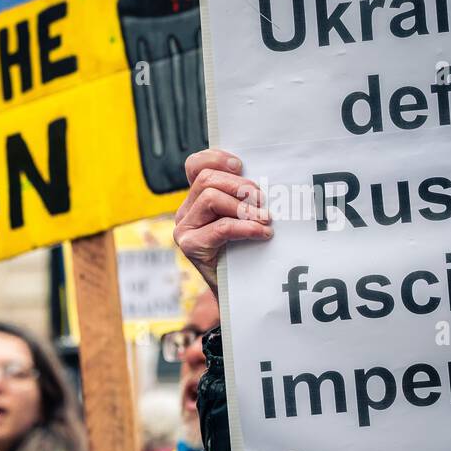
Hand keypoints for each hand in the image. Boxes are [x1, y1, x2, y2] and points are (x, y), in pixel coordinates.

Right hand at [173, 148, 271, 295]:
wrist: (240, 291)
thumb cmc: (246, 251)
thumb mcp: (245, 216)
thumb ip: (245, 197)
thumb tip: (265, 179)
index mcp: (197, 199)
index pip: (196, 165)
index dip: (216, 158)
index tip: (240, 165)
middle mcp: (186, 211)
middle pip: (206, 180)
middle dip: (240, 187)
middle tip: (262, 203)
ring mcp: (185, 229)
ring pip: (210, 198)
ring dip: (243, 207)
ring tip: (264, 220)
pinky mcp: (190, 246)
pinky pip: (221, 227)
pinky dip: (246, 228)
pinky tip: (263, 234)